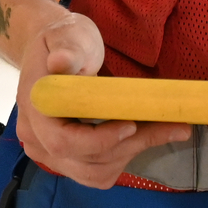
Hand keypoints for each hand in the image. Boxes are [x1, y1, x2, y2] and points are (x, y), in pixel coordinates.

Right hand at [13, 12, 189, 188]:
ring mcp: (49, 153)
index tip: (131, 124)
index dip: (99, 140)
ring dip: (131, 153)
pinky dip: (122, 158)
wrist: (56, 52)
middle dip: (129, 146)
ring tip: (162, 128)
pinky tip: (141, 136)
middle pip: (84, 161)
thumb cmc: (65, 40)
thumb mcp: (68, 35)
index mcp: (35, 107)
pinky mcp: (66, 160)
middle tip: (172, 126)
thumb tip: (61, 61)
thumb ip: (68, 49)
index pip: (62, 141)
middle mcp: (35, 137)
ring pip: (94, 172)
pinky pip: (96, 172)